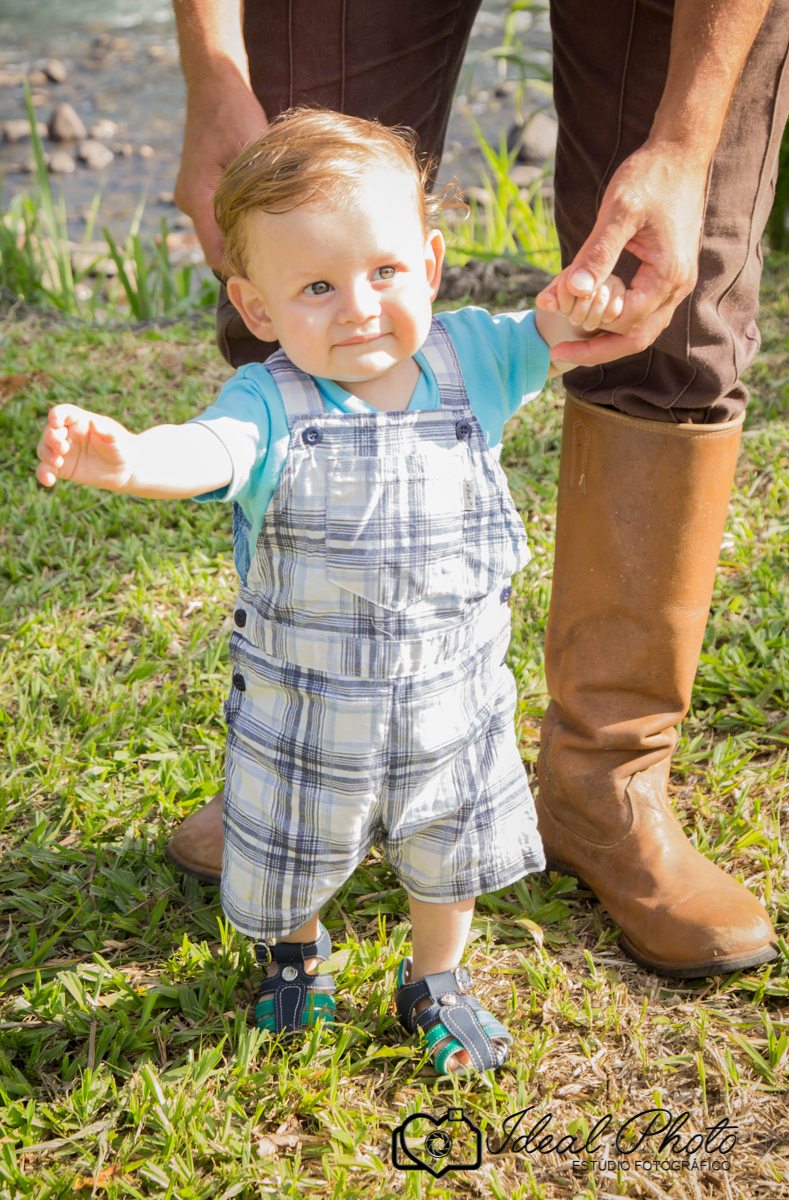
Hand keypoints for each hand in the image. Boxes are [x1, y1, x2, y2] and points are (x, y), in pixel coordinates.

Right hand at [36, 405, 134, 490]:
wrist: (124, 469)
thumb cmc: (120, 447)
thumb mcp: (116, 437)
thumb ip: (106, 430)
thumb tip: (93, 422)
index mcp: (78, 421)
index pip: (62, 413)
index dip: (55, 415)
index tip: (56, 423)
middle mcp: (67, 434)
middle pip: (49, 432)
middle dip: (51, 439)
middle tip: (63, 449)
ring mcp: (63, 452)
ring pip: (43, 449)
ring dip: (46, 455)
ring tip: (58, 463)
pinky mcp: (62, 469)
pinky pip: (45, 469)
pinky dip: (43, 474)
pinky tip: (49, 481)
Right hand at [174, 84, 267, 269]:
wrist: (214, 84)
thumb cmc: (235, 113)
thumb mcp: (253, 153)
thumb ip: (259, 194)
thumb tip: (281, 233)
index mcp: (197, 196)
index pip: (216, 254)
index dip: (241, 272)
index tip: (270, 284)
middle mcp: (188, 201)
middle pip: (217, 249)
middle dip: (245, 263)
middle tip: (280, 276)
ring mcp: (192, 196)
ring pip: (218, 236)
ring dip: (243, 244)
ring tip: (277, 255)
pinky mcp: (199, 190)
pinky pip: (218, 219)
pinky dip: (238, 227)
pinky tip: (265, 228)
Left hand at [535, 139, 707, 366]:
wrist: (680, 154)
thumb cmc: (650, 176)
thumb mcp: (618, 211)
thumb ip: (596, 253)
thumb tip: (573, 291)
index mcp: (667, 275)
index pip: (624, 323)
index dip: (587, 331)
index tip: (555, 330)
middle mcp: (677, 286)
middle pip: (636, 339)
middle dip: (596, 351)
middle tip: (558, 355)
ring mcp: (676, 283)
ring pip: (642, 329)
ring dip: (607, 339)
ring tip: (571, 342)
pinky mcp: (668, 275)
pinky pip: (643, 311)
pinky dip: (616, 319)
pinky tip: (590, 314)